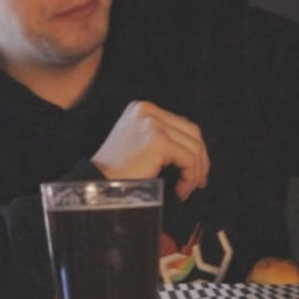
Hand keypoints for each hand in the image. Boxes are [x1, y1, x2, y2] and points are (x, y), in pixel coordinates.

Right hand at [90, 100, 209, 199]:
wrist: (98, 183)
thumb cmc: (115, 171)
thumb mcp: (137, 142)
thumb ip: (160, 136)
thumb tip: (193, 149)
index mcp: (142, 108)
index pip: (181, 123)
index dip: (193, 147)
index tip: (196, 169)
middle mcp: (148, 111)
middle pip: (192, 131)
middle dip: (201, 159)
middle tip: (198, 181)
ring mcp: (153, 123)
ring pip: (193, 146)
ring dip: (196, 172)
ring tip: (187, 188)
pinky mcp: (158, 140)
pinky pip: (188, 159)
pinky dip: (190, 177)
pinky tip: (181, 190)